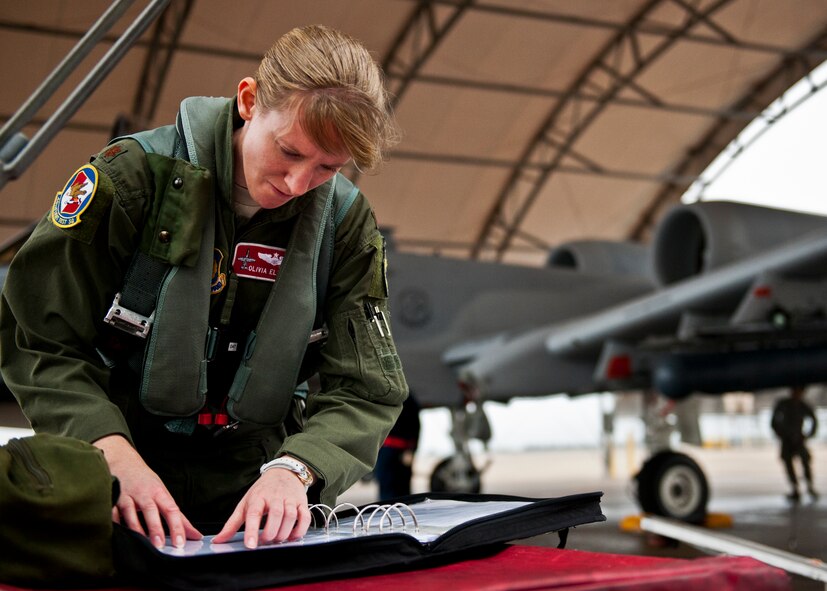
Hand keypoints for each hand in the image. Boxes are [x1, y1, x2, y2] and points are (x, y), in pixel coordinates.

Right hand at [93, 434, 201, 548]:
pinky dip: (115, 523)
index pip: (171, 510)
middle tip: (160, 546)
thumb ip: (178, 517)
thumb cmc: (147, 482)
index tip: (180, 542)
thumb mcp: (164, 495)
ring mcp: (126, 496)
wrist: (124, 461)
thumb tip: (195, 535)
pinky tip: (119, 535)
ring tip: (142, 544)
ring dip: (136, 528)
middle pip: (151, 511)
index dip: (176, 526)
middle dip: (155, 528)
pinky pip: (112, 513)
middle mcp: (144, 493)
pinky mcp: (112, 499)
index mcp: (159, 493)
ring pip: (130, 512)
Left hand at [211, 467, 311, 547]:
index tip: (250, 545)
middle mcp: (275, 497)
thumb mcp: (245, 503)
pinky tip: (292, 536)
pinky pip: (305, 517)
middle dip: (270, 533)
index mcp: (258, 497)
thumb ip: (232, 524)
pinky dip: (300, 529)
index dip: (252, 530)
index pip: (254, 514)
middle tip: (265, 541)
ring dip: (284, 533)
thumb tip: (218, 540)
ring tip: (277, 539)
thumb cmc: (262, 491)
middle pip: (276, 516)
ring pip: (290, 517)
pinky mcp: (302, 503)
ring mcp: (290, 499)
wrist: (283, 472)